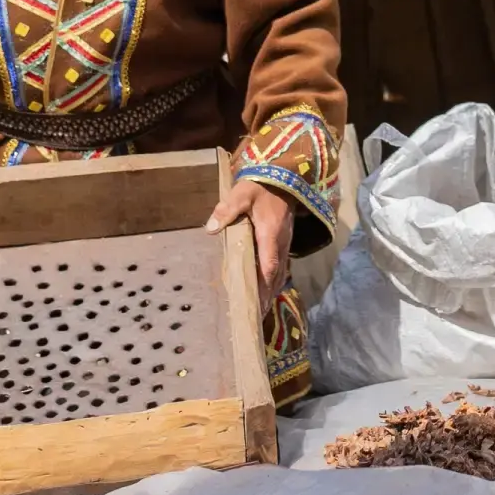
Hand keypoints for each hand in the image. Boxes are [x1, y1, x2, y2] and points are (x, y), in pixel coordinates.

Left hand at [206, 180, 293, 307]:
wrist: (282, 177)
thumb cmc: (260, 187)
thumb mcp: (241, 194)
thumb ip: (226, 210)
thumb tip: (210, 228)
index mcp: (269, 234)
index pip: (268, 266)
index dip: (263, 286)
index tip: (256, 304)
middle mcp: (280, 242)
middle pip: (275, 276)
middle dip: (267, 296)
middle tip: (256, 316)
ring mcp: (284, 243)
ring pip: (279, 272)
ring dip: (270, 291)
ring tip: (260, 309)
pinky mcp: (284, 242)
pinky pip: (280, 266)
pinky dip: (273, 280)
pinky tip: (266, 289)